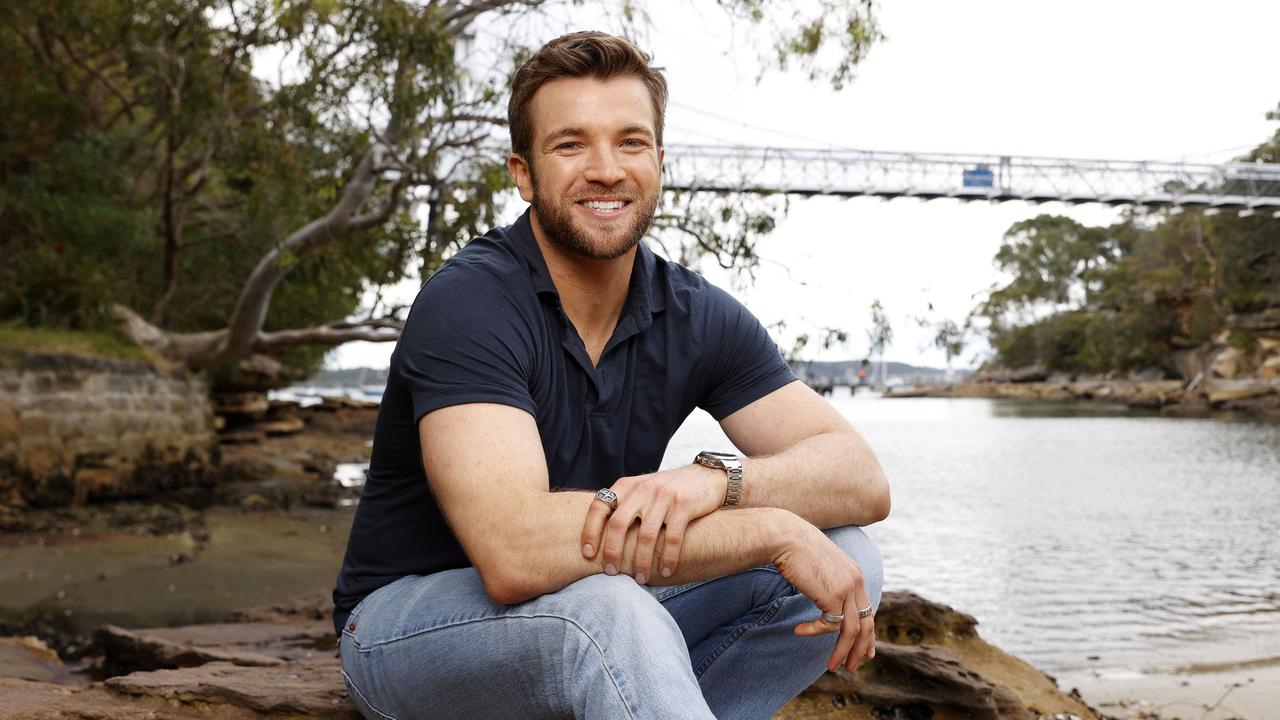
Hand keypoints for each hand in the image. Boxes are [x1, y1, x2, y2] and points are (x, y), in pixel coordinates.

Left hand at [581, 464, 725, 583]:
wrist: (705, 478)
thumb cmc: (667, 492)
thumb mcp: (641, 491)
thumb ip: (623, 507)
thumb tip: (598, 540)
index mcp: (626, 486)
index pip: (599, 507)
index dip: (590, 531)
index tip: (588, 554)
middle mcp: (642, 489)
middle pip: (619, 524)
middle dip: (613, 552)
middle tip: (611, 573)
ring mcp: (663, 496)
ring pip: (645, 535)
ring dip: (641, 561)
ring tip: (640, 579)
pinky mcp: (684, 504)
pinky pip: (672, 537)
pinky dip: (668, 558)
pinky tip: (666, 571)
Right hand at [775, 520, 875, 673]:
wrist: (785, 536)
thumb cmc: (793, 547)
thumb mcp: (817, 565)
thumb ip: (825, 580)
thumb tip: (822, 597)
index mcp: (855, 573)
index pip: (868, 610)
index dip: (868, 634)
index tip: (866, 652)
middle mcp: (856, 581)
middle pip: (867, 624)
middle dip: (860, 650)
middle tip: (852, 668)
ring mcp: (847, 588)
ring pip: (852, 631)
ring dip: (842, 652)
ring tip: (831, 666)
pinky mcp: (834, 595)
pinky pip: (830, 625)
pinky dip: (814, 632)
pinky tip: (799, 631)